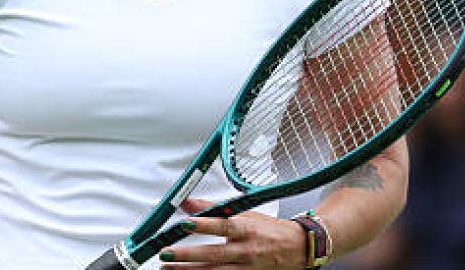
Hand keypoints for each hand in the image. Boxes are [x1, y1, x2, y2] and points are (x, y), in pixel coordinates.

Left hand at [157, 198, 305, 268]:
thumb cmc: (268, 230)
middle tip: (166, 253)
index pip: (224, 225)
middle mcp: (246, 250)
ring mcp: (246, 268)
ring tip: (169, 268)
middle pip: (215, 254)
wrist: (297, 248)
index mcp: (247, 229)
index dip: (205, 224)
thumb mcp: (244, 212)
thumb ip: (213, 207)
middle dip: (188, 255)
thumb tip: (187, 201)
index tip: (185, 223)